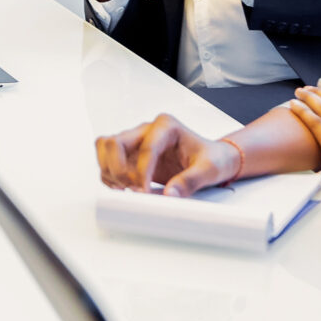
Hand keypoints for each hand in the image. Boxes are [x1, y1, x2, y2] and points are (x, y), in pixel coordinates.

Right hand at [96, 115, 244, 196]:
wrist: (214, 160)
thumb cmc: (213, 159)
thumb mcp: (209, 170)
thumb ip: (190, 181)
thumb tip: (170, 195)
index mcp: (166, 126)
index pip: (145, 147)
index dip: (142, 172)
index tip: (144, 191)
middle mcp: (147, 130)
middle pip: (114, 142)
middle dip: (118, 169)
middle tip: (133, 189)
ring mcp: (136, 141)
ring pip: (105, 148)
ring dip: (110, 171)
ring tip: (126, 189)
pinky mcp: (131, 155)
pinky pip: (108, 161)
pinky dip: (109, 176)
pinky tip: (124, 188)